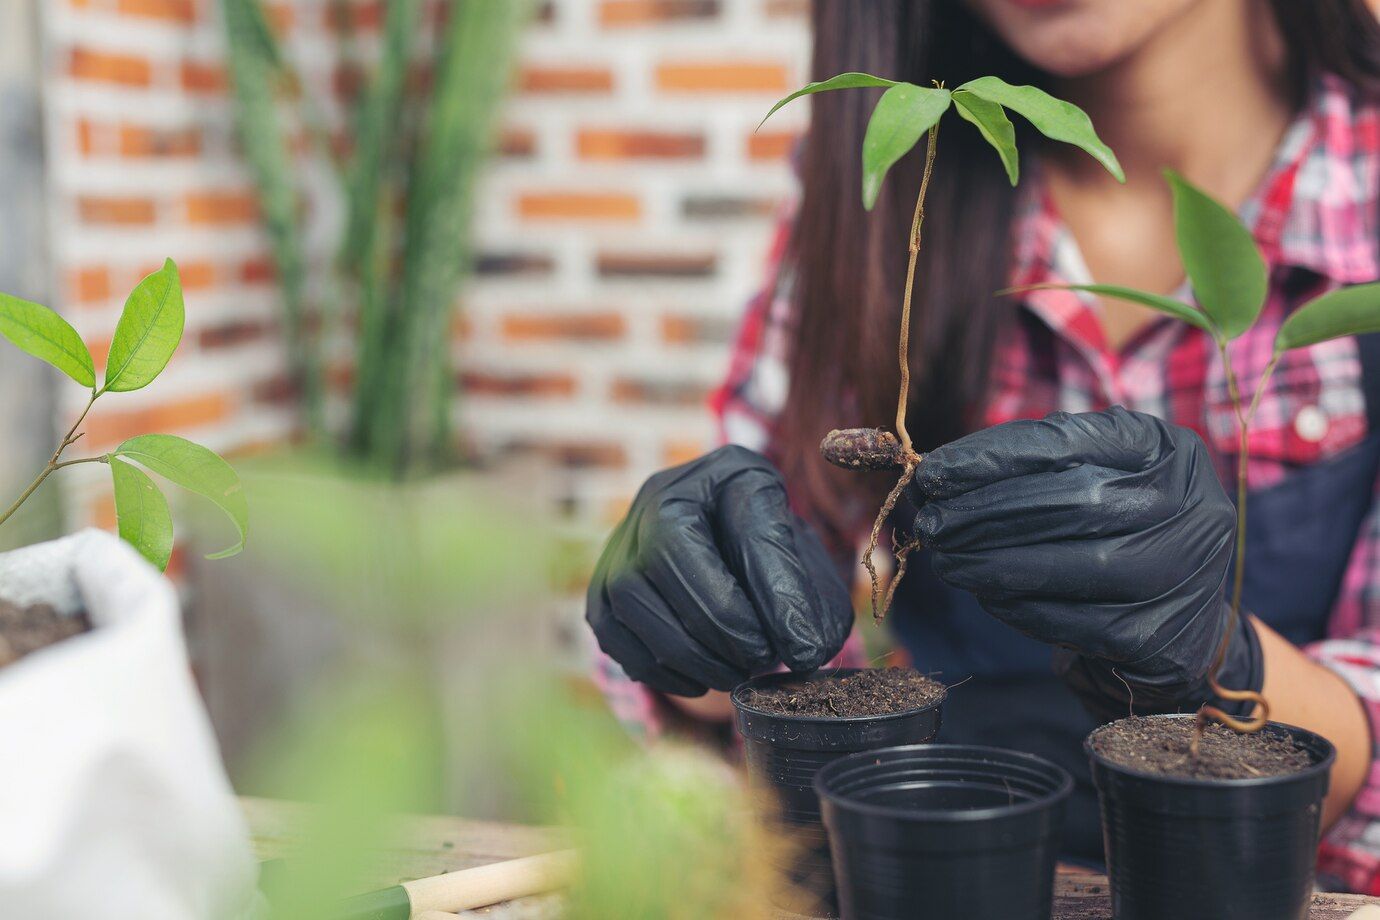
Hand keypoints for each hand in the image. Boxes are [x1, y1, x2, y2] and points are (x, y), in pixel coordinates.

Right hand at [586, 446, 852, 695]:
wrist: (729, 558)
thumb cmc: (773, 558)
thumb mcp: (807, 562)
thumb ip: (810, 595)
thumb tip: (806, 647)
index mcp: (726, 472)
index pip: (745, 525)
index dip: (775, 593)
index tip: (804, 647)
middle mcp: (661, 493)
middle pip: (667, 553)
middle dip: (720, 622)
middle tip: (763, 661)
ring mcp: (620, 539)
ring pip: (631, 596)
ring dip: (689, 652)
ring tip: (736, 673)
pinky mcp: (600, 586)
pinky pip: (611, 631)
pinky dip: (657, 668)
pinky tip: (700, 680)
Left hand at [910, 407, 1261, 717]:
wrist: (1178, 626)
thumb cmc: (1119, 534)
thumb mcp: (1098, 480)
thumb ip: (1035, 469)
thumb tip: (940, 476)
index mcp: (1171, 452)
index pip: (1073, 442)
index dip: (995, 456)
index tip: (934, 471)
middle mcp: (1192, 508)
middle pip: (1076, 502)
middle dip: (988, 512)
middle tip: (930, 521)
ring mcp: (1183, 576)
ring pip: (1074, 564)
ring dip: (992, 562)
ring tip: (944, 558)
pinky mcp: (1158, 637)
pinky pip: (1072, 620)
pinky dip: (1017, 605)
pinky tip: (984, 593)